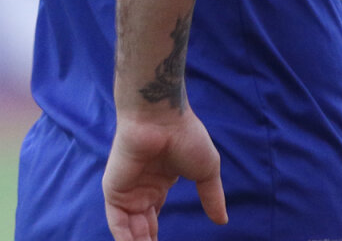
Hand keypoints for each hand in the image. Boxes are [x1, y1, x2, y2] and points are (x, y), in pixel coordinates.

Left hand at [103, 109, 226, 239]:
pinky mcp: (114, 190)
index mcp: (159, 183)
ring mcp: (127, 190)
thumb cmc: (186, 135)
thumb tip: (223, 220)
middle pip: (141, 228)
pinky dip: (126, 240)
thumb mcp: (207, 170)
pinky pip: (118, 224)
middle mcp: (141, 189)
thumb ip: (212, 196)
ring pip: (130, 230)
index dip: (157, 237)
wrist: (161, 116)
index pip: (154, 218)